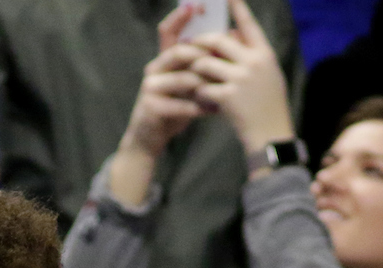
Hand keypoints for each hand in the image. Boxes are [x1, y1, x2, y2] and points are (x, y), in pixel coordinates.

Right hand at [119, 6, 211, 159]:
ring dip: (204, 84)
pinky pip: (179, 105)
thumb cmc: (174, 109)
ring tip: (221, 89)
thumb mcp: (189, 84)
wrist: (150, 139)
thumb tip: (233, 39)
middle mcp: (154, 69)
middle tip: (221, 56)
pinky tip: (213, 111)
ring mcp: (150, 88)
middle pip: (178, 52)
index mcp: (163, 60)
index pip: (168, 32)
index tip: (196, 6)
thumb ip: (203, 65)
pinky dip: (198, 109)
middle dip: (202, 53)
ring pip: (181, 79)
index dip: (180, 17)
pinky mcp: (150, 108)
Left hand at [190, 0, 293, 154]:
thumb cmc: (270, 108)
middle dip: (200, 42)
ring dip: (194, 69)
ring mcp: (241, 79)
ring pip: (206, 63)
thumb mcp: (269, 77)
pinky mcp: (229, 97)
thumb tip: (235, 40)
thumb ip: (253, 58)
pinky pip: (204, 87)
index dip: (237, 8)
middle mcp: (254, 62)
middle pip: (219, 40)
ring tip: (189, 74)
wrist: (271, 135)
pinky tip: (195, 99)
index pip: (248, 25)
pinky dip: (197, 92)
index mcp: (265, 54)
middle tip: (188, 45)